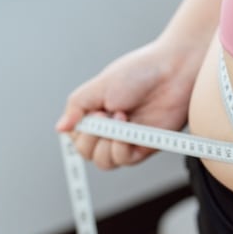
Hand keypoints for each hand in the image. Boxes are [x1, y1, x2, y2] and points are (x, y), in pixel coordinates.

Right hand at [55, 38, 205, 169]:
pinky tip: (130, 130)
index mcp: (95, 113)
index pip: (76, 138)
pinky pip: (126, 160)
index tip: (94, 112)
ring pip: (105, 162)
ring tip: (121, 120)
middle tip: (106, 115)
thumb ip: (76, 107)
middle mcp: (110, 129)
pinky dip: (122, 148)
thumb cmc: (138, 73)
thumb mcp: (98, 86)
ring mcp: (128, 139)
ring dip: (107, 144)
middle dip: (92, 138)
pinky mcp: (145, 146)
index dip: (81, 131)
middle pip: (88, 153)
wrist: (172, 71)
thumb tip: (60, 128)